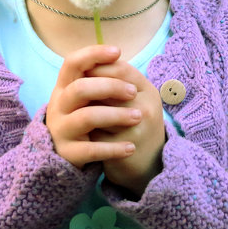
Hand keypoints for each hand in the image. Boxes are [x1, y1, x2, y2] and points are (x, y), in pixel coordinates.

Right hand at [45, 45, 141, 167]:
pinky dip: (113, 149)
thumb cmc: (87, 114)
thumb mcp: (90, 95)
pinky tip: (131, 147)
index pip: (72, 62)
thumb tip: (117, 56)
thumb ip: (101, 77)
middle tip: (134, 92)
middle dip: (110, 87)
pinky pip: (90, 150)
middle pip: (80, 89)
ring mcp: (61, 130)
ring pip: (86, 117)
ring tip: (138, 117)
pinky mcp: (67, 153)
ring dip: (116, 116)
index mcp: (64, 86)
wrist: (71, 153)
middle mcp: (58, 106)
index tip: (118, 52)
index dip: (93, 54)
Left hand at [86, 59, 166, 197]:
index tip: (83, 74)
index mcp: (148, 90)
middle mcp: (147, 106)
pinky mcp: (125, 147)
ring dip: (85, 111)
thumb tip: (85, 65)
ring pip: (98, 111)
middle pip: (108, 87)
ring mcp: (137, 128)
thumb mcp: (134, 100)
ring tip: (80, 114)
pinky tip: (86, 135)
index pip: (120, 68)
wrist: (148, 163)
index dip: (97, 68)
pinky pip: (96, 135)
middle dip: (88, 90)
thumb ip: (115, 81)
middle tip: (79, 95)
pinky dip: (88, 134)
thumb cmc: (134, 125)